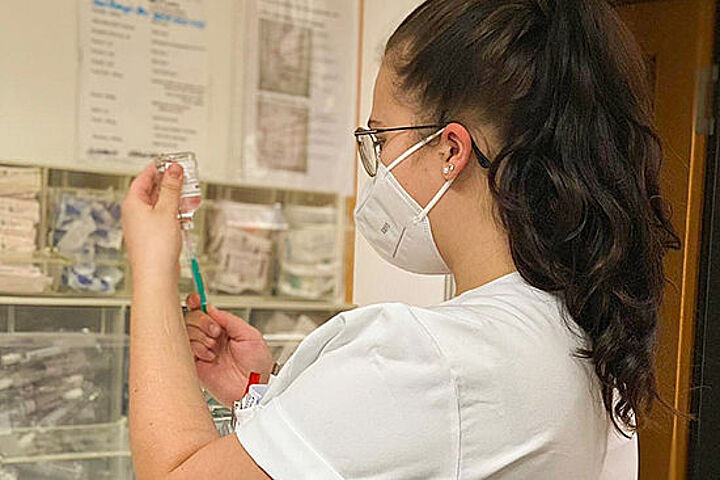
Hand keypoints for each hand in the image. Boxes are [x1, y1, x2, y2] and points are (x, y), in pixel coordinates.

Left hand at [121, 162, 183, 280]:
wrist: (156, 275)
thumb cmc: (154, 248)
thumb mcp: (167, 210)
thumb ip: (171, 188)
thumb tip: (173, 170)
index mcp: (133, 203)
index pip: (144, 177)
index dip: (159, 168)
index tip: (172, 162)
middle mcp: (136, 213)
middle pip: (154, 190)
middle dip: (171, 184)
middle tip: (186, 178)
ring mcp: (144, 225)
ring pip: (161, 204)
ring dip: (177, 199)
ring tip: (190, 196)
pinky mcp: (154, 235)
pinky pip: (165, 217)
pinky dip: (176, 213)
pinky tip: (186, 213)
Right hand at [184, 294, 274, 405]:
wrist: (253, 388)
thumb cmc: (257, 366)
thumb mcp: (251, 335)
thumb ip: (230, 320)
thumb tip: (211, 308)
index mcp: (225, 330)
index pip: (205, 312)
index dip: (197, 303)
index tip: (195, 299)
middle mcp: (212, 339)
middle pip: (192, 318)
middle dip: (202, 321)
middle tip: (215, 331)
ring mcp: (203, 351)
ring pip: (186, 332)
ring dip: (201, 336)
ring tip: (214, 346)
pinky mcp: (195, 365)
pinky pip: (185, 349)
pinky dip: (197, 349)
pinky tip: (209, 356)